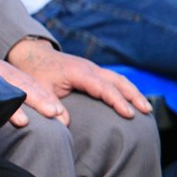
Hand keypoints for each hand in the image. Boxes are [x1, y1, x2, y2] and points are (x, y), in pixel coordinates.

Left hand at [5, 38, 149, 120]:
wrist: (30, 53)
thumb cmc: (34, 72)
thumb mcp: (38, 88)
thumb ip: (49, 103)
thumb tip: (63, 123)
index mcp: (78, 72)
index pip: (103, 87)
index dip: (116, 100)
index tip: (128, 114)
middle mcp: (89, 68)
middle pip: (117, 80)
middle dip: (133, 95)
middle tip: (146, 111)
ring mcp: (92, 68)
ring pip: (118, 78)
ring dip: (133, 92)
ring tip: (146, 108)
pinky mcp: (91, 71)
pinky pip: (113, 79)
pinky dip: (125, 89)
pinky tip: (132, 100)